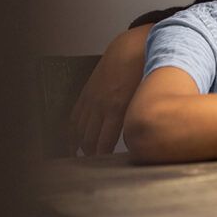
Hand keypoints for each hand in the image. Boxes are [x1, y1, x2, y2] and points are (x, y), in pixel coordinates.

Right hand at [69, 25, 149, 154]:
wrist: (131, 49)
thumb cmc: (144, 72)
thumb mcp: (145, 97)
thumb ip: (140, 118)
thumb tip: (141, 140)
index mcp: (116, 108)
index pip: (104, 141)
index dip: (103, 157)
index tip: (106, 166)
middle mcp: (100, 105)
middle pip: (89, 139)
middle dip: (91, 155)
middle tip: (96, 167)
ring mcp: (90, 99)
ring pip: (79, 130)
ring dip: (79, 146)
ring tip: (83, 159)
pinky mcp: (86, 93)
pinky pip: (74, 117)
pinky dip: (72, 132)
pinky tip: (73, 143)